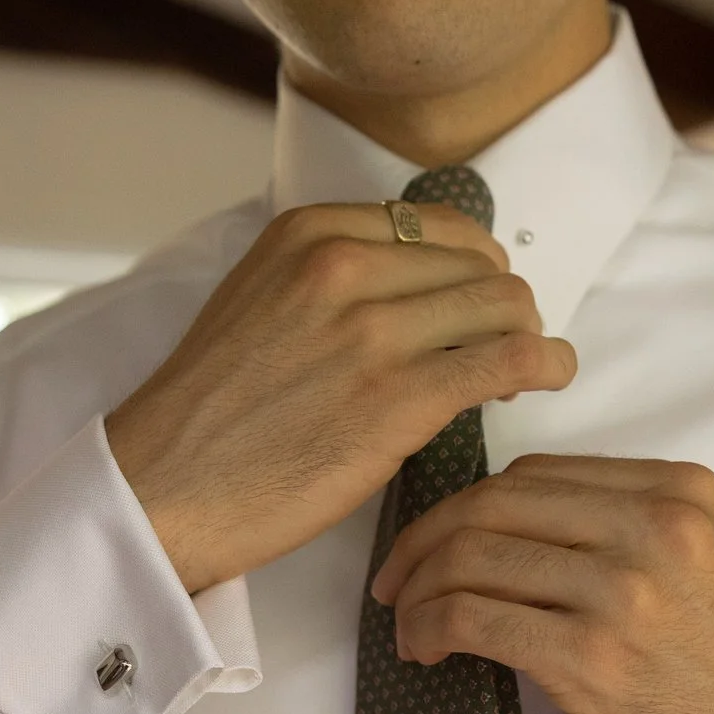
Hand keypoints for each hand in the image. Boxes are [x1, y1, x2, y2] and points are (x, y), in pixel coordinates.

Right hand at [107, 203, 577, 594]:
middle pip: (478, 265)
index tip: (476, 298)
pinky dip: (546, 365)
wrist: (163, 488)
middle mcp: (341, 268)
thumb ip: (329, 279)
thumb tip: (417, 286)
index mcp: (306, 234)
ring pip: (504, 306)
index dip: (471, 263)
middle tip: (502, 344)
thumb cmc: (211, 414)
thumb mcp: (258, 302)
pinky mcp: (400, 398)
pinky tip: (550, 378)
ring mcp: (372, 332)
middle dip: (503, 305)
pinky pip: (508, 360)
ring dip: (529, 335)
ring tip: (526, 368)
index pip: (433, 225)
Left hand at [370, 454, 713, 713]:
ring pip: (475, 557)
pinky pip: (474, 618)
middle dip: (425, 540)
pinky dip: (430, 629)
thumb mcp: (693, 569)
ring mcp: (626, 592)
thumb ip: (616, 527)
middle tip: (397, 582)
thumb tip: (493, 521)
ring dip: (420, 591)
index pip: (536, 474)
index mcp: (681, 493)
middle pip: (497, 506)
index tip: (432, 542)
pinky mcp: (593, 658)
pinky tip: (424, 650)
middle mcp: (658, 529)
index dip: (466, 505)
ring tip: (410, 624)